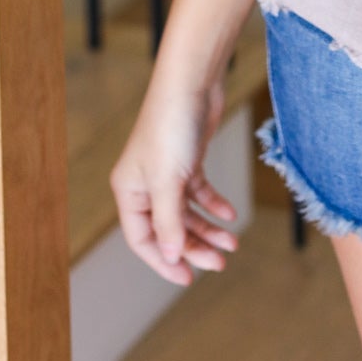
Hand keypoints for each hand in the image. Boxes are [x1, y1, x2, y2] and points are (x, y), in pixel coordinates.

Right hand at [109, 74, 239, 284]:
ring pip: (187, 212)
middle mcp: (145, 184)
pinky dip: (214, 203)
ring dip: (208, 228)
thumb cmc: (171, 128)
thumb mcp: (169, 181)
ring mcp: (168, 172)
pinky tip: (230, 214)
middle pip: (169, 228)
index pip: (142, 239)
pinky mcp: (189, 159)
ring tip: (232, 242)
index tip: (188, 278)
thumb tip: (170, 256)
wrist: (193, 82)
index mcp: (129, 191)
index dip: (163, 261)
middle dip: (193, 246)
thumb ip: (169, 222)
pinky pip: (200, 192)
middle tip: (220, 262)